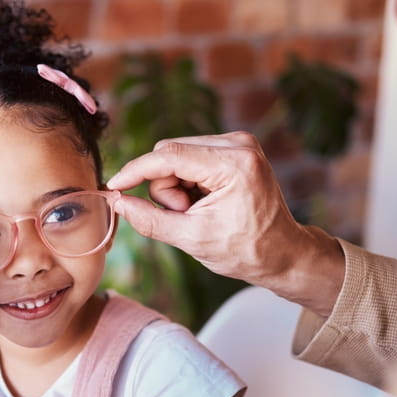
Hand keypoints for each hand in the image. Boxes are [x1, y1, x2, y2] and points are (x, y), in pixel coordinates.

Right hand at [107, 132, 343, 316]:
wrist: (282, 253)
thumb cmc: (244, 250)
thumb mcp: (192, 239)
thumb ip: (150, 220)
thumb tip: (118, 203)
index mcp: (234, 163)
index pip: (169, 155)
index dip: (136, 170)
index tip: (114, 186)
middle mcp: (239, 143)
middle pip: (170, 153)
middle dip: (166, 188)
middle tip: (184, 216)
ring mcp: (238, 143)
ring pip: (177, 155)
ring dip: (176, 187)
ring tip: (197, 212)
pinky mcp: (235, 148)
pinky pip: (190, 158)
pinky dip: (188, 182)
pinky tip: (203, 202)